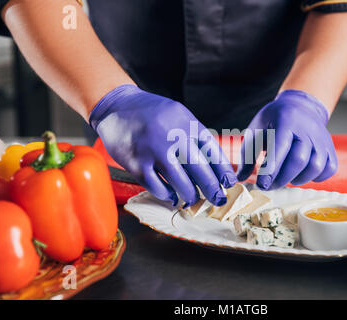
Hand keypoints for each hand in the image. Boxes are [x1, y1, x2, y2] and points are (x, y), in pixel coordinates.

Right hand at [90, 85, 236, 205]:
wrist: (116, 106)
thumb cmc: (153, 113)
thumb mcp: (179, 115)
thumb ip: (194, 136)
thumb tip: (214, 166)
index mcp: (186, 122)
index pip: (212, 151)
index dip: (223, 170)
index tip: (230, 183)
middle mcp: (172, 136)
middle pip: (200, 170)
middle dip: (212, 189)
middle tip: (218, 199)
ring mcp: (153, 151)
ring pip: (180, 182)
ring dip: (190, 195)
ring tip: (193, 199)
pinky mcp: (136, 163)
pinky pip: (157, 187)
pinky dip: (167, 194)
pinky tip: (172, 195)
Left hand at [237, 90, 337, 189]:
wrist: (300, 106)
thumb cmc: (274, 121)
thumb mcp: (256, 132)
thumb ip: (248, 156)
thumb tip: (239, 179)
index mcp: (286, 121)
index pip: (279, 148)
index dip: (270, 169)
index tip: (261, 184)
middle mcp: (307, 129)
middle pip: (299, 160)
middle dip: (282, 178)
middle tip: (269, 185)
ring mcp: (322, 139)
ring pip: (316, 166)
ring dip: (298, 179)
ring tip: (285, 179)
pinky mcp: (330, 148)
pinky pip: (329, 168)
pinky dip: (317, 177)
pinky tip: (302, 175)